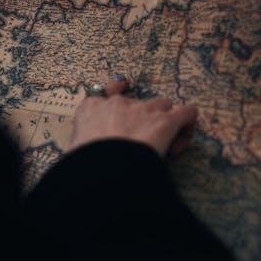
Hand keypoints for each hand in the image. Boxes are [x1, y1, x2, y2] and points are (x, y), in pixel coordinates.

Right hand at [69, 79, 197, 156]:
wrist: (103, 166)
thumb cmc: (84, 162)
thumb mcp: (73, 150)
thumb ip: (81, 144)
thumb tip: (83, 156)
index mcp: (91, 108)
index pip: (105, 94)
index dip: (116, 106)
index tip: (120, 122)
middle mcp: (118, 103)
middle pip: (137, 102)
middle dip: (141, 119)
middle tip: (141, 144)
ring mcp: (144, 109)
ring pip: (163, 105)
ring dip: (164, 120)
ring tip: (164, 145)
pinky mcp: (166, 120)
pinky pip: (187, 112)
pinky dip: (187, 125)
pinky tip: (180, 142)